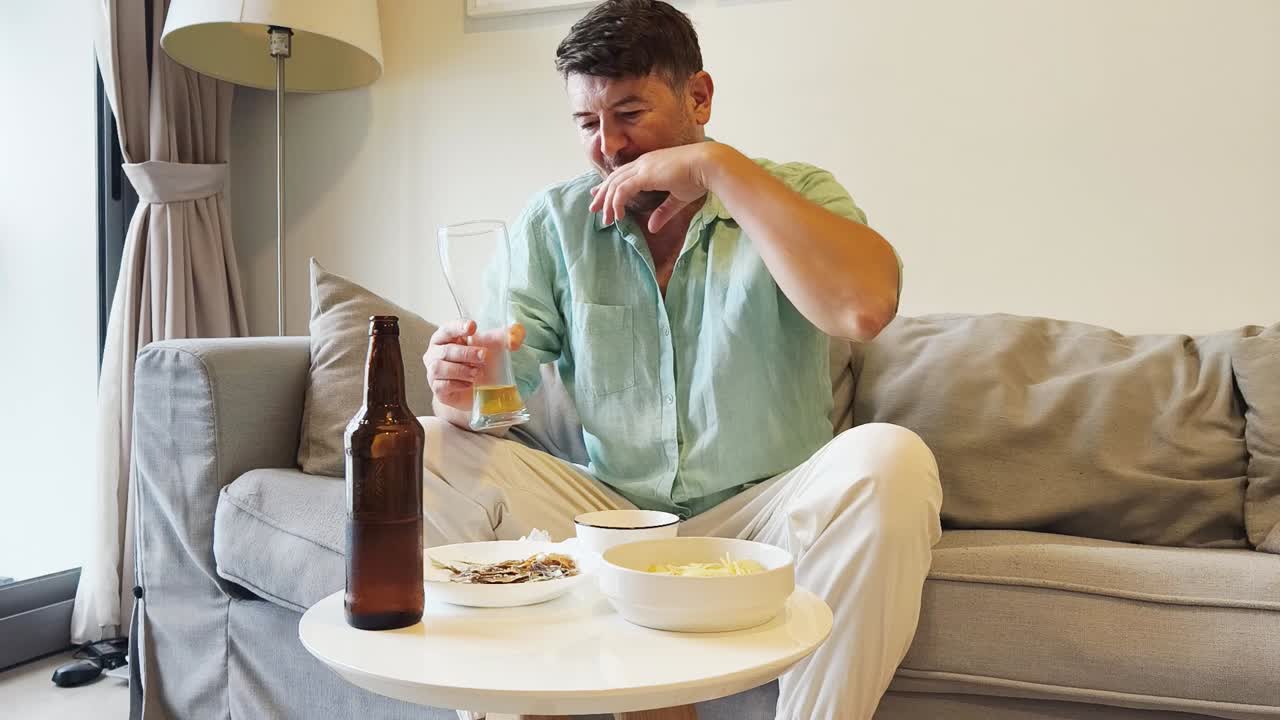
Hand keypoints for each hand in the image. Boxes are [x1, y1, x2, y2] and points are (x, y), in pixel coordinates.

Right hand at [423, 319, 524, 411]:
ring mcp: (433, 372)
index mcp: (446, 337)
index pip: (447, 328)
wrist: (476, 390)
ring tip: (478, 373)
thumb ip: (506, 337)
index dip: (458, 327)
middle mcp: (435, 353)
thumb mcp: (494, 346)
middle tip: (484, 356)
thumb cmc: (479, 362)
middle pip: (446, 350)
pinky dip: (457, 384)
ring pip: (439, 368)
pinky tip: (470, 384)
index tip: (473, 327)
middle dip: (466, 353)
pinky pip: (442, 385)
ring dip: (461, 370)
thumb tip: (516, 335)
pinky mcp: (437, 389)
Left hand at [590, 142, 722, 232]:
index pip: (623, 174)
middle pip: (614, 178)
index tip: (600, 195)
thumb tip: (653, 227)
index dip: (610, 185)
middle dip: (602, 194)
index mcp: (650, 164)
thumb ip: (663, 212)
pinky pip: (622, 190)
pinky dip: (617, 202)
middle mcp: (643, 163)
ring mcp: (643, 167)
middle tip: (593, 208)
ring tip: (605, 218)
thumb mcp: (678, 198)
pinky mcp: (645, 174)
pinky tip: (618, 215)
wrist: (709, 164)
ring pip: (615, 184)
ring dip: (607, 202)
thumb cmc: (699, 177)